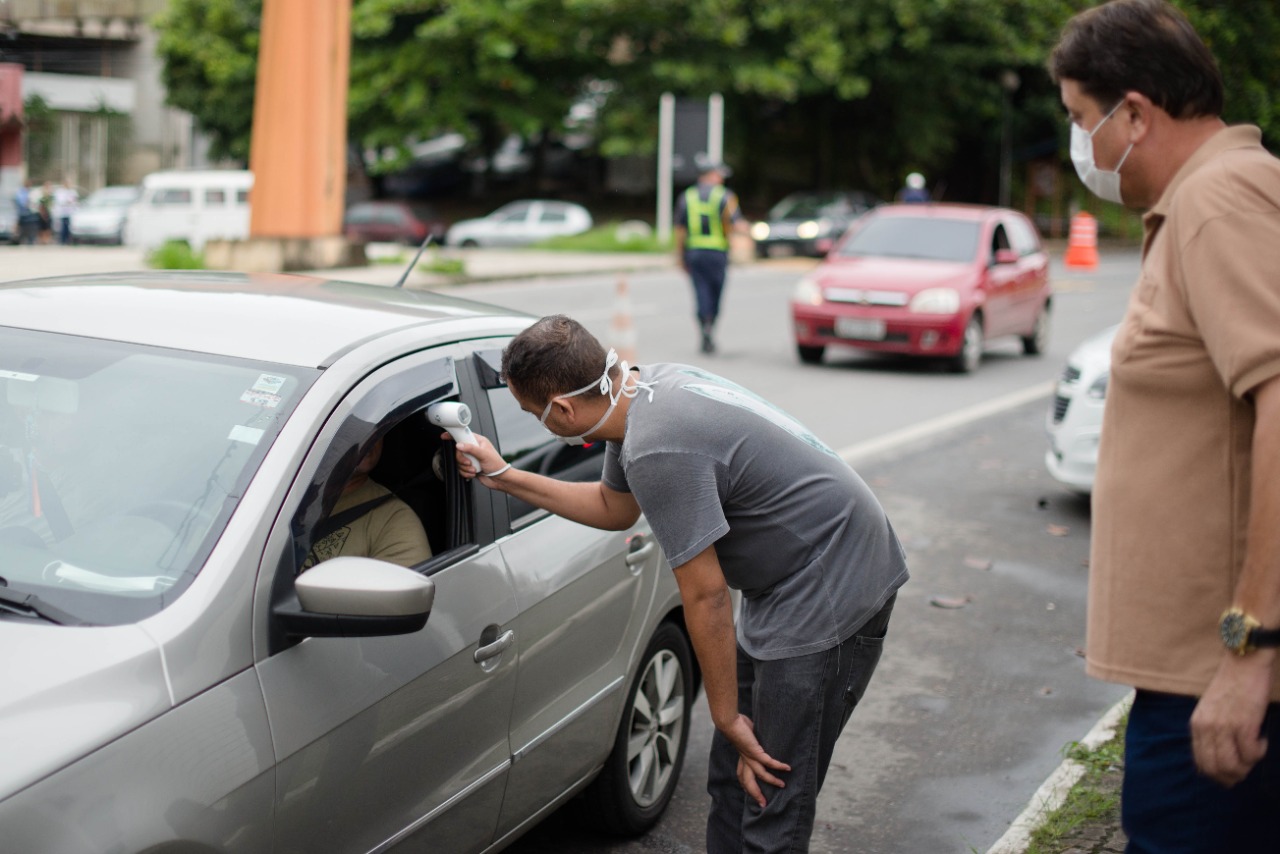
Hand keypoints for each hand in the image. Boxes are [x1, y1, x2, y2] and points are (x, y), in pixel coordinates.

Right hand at [442, 431, 505, 482]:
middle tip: (469, 462)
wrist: (500, 479)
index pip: (463, 435)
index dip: (454, 435)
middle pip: (458, 450)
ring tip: (474, 469)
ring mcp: (471, 458)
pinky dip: (466, 472)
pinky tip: (474, 473)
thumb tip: (459, 445)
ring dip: (465, 467)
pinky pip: (460, 469)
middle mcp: (474, 449)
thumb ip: (471, 449)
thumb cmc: (497, 465)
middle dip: (462, 459)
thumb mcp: (484, 455)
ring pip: (458, 461)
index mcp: (478, 441)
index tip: (445, 436)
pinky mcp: (469, 467)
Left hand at [720, 714, 790, 807]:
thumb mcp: (745, 736)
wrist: (730, 722)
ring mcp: (750, 757)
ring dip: (773, 781)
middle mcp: (745, 760)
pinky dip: (779, 766)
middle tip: (763, 803)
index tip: (749, 792)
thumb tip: (757, 737)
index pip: (742, 776)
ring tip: (783, 785)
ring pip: (762, 775)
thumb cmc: (737, 726)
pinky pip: (769, 762)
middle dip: (756, 794)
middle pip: (749, 782)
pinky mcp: (756, 752)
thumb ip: (752, 740)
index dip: (745, 786)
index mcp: (741, 758)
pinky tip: (787, 768)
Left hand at [1190, 652, 1273, 785]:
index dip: (1217, 775)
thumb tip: (1219, 758)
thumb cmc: (1230, 686)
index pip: (1201, 762)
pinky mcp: (1244, 725)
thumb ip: (1210, 731)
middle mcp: (1206, 728)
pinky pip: (1251, 754)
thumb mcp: (1210, 710)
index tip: (1230, 775)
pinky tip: (1262, 740)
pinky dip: (1259, 753)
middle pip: (1215, 769)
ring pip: (1233, 765)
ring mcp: (1224, 727)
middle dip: (1233, 775)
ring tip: (1254, 753)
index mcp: (1196, 725)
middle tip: (1246, 767)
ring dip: (1247, 766)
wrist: (1243, 663)